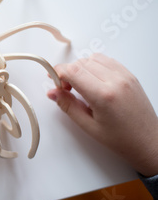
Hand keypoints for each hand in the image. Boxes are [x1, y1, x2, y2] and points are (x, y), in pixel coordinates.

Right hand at [47, 53, 157, 176]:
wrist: (148, 141)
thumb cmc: (121, 139)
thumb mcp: (88, 126)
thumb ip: (68, 106)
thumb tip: (52, 92)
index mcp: (103, 96)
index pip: (73, 71)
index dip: (58, 72)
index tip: (52, 79)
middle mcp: (115, 81)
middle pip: (81, 63)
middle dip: (67, 72)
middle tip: (65, 88)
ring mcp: (125, 76)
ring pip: (92, 58)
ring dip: (81, 68)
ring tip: (79, 85)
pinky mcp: (130, 75)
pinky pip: (106, 60)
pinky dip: (94, 66)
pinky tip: (92, 80)